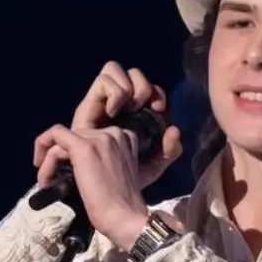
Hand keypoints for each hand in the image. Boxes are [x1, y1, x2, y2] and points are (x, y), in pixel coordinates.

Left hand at [33, 124, 150, 249]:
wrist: (125, 219)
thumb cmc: (120, 206)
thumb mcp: (116, 175)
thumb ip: (102, 161)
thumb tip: (73, 164)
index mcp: (125, 138)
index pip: (90, 135)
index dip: (74, 152)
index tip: (68, 170)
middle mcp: (114, 133)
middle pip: (75, 134)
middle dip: (58, 155)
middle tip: (52, 179)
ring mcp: (99, 138)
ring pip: (62, 137)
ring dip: (49, 160)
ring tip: (47, 183)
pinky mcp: (84, 148)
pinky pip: (55, 137)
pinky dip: (45, 159)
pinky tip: (45, 180)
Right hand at [70, 61, 182, 188]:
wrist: (103, 192)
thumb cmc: (125, 179)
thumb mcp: (153, 166)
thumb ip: (169, 151)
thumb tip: (174, 130)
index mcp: (136, 115)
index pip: (148, 88)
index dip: (156, 92)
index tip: (159, 109)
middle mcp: (119, 106)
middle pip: (132, 73)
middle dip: (143, 86)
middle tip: (144, 108)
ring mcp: (102, 104)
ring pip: (113, 69)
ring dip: (126, 86)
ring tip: (127, 110)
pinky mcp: (87, 106)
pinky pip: (102, 80)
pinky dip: (113, 91)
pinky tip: (114, 112)